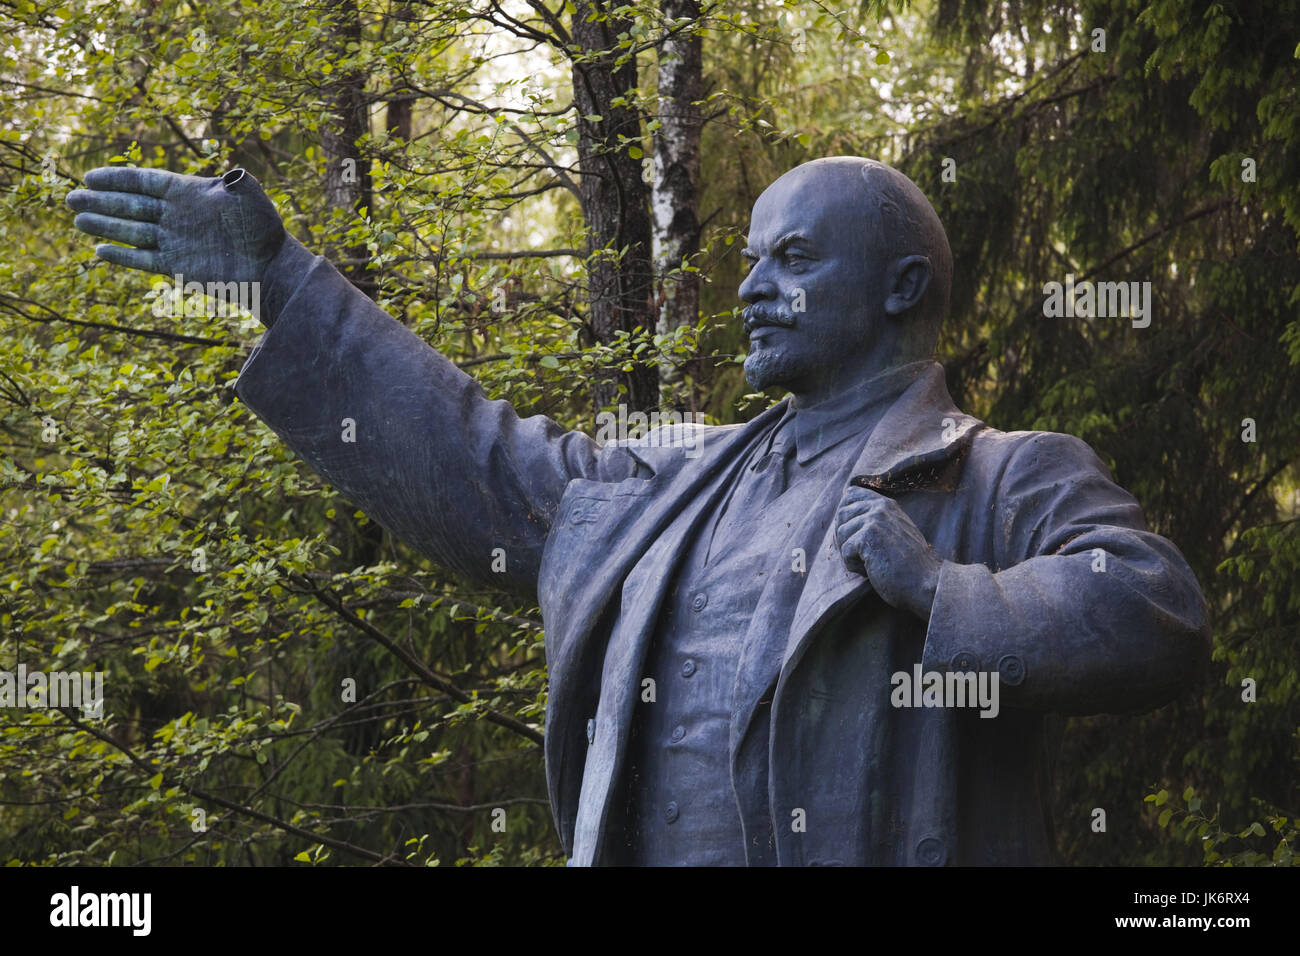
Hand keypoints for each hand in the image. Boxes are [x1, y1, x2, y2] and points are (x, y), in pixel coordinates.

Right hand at [66, 167, 286, 286]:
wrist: (271, 268)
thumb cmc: (264, 229)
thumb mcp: (251, 198)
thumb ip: (238, 184)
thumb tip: (233, 175)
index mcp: (189, 193)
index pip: (145, 182)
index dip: (118, 179)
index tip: (90, 177)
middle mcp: (177, 215)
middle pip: (132, 205)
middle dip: (101, 201)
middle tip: (70, 197)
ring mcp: (176, 240)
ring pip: (133, 230)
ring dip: (105, 225)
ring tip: (77, 218)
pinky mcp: (178, 265)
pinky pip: (144, 258)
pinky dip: (124, 255)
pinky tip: (101, 250)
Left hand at [835, 483, 940, 620]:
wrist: (926, 583)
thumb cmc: (908, 565)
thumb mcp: (894, 532)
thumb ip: (874, 520)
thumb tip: (842, 514)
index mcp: (886, 504)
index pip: (851, 494)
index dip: (846, 515)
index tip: (857, 535)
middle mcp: (880, 507)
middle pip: (841, 514)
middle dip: (845, 537)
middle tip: (865, 554)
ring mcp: (875, 519)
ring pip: (840, 533)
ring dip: (851, 554)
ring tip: (874, 562)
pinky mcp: (868, 536)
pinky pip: (845, 551)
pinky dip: (855, 566)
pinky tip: (873, 569)